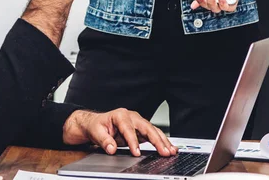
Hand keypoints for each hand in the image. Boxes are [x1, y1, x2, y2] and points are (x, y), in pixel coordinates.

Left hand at [62, 109, 176, 157]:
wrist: (97, 123)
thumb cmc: (97, 126)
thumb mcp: (96, 132)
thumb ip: (104, 140)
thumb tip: (111, 148)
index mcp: (120, 115)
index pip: (128, 129)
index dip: (133, 141)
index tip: (136, 152)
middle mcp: (132, 117)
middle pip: (146, 127)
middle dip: (156, 140)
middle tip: (164, 152)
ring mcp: (138, 122)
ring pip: (153, 130)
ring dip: (163, 141)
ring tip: (171, 151)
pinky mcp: (142, 129)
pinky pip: (154, 134)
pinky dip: (162, 141)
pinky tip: (170, 148)